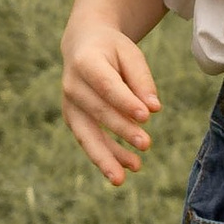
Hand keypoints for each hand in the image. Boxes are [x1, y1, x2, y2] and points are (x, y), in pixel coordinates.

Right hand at [63, 22, 162, 186]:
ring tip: (122, 178)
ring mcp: (69, 104)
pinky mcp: (73, 119)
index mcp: (86, 62)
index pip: (107, 86)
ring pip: (86, 134)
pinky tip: (127, 168)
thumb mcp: (130, 54)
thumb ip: (142, 80)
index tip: (147, 116)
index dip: (125, 102)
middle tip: (146, 144)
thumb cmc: (112, 50)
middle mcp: (72, 85)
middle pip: (98, 111)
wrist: (83, 45)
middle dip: (122, 130)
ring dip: (105, 156)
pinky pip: (90, 141)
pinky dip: (107, 156)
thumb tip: (154, 108)